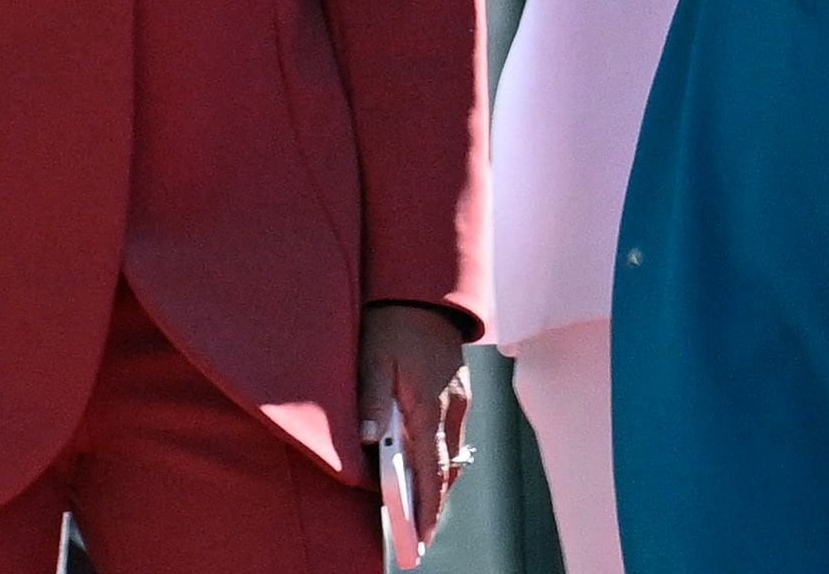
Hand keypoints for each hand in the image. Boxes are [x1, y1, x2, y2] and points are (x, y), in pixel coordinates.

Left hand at [358, 302, 472, 546]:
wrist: (422, 290)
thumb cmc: (393, 323)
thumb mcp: (372, 360)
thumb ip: (370, 401)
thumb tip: (369, 441)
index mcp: (431, 403)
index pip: (432, 468)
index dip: (427, 507)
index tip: (422, 537)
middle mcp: (452, 406)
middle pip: (446, 467)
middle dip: (433, 504)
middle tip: (419, 536)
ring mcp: (459, 397)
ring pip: (451, 451)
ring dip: (436, 481)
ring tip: (419, 511)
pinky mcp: (458, 389)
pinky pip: (450, 433)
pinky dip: (439, 456)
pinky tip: (424, 466)